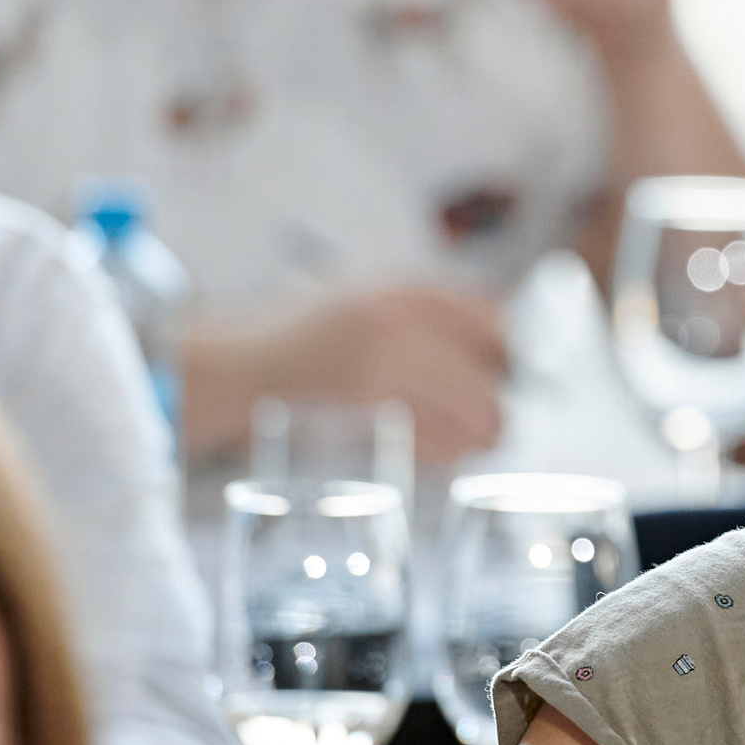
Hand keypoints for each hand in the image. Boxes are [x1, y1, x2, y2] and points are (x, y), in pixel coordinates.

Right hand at [181, 284, 508, 465]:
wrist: (238, 363)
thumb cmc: (304, 332)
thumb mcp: (365, 294)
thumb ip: (422, 308)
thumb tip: (492, 334)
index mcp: (403, 289)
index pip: (487, 316)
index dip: (503, 346)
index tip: (506, 366)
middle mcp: (399, 322)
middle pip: (483, 370)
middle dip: (495, 401)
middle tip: (499, 421)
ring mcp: (382, 364)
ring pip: (463, 407)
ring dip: (481, 431)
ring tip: (485, 441)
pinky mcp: (365, 406)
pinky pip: (428, 435)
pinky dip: (445, 449)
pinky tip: (451, 454)